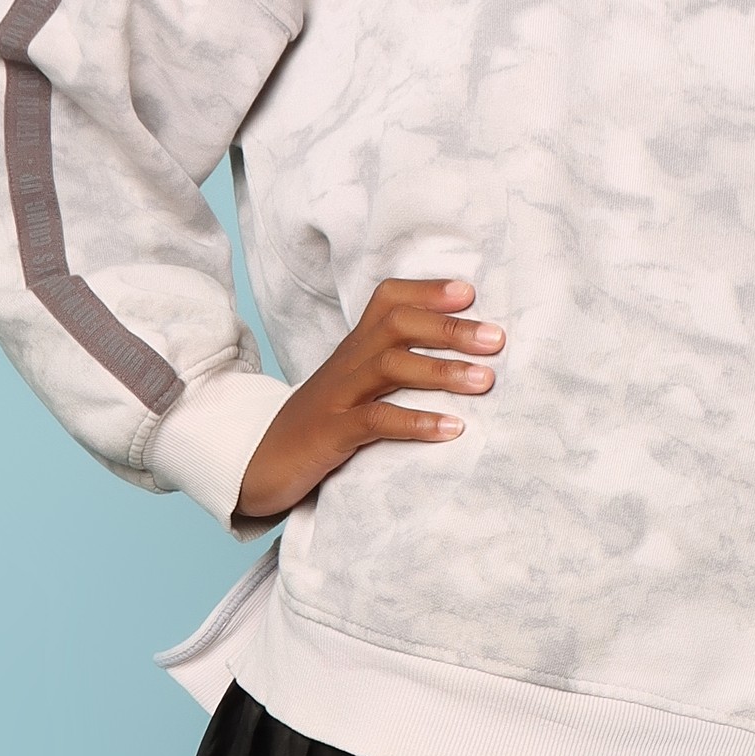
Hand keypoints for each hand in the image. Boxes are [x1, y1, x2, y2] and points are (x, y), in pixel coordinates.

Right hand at [233, 277, 501, 530]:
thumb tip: (460, 361)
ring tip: (485, 380)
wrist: (258, 464)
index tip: (470, 293)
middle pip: (395, 326)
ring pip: (389, 367)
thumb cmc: (321, 426)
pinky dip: (416, 422)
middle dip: (448, 328)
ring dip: (441, 370)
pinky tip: (452, 428)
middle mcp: (346, 364)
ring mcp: (336, 397)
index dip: (427, 291)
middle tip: (497, 339)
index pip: (387, 301)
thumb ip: (395, 369)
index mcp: (354, 349)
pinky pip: (374, 421)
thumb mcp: (356, 389)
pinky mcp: (330, 434)